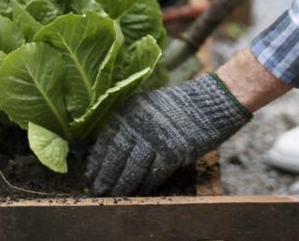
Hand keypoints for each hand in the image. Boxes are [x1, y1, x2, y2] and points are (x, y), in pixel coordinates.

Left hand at [85, 73, 251, 195]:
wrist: (208, 103)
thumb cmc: (176, 107)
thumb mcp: (146, 107)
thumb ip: (128, 124)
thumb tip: (109, 152)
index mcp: (128, 111)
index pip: (105, 140)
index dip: (97, 161)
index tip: (90, 175)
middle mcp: (137, 123)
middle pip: (115, 157)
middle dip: (106, 177)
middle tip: (99, 190)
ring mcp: (154, 138)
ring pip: (131, 169)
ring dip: (122, 186)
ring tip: (115, 195)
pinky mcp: (171, 152)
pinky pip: (153, 174)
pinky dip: (145, 186)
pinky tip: (140, 192)